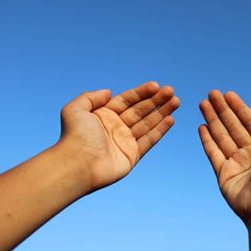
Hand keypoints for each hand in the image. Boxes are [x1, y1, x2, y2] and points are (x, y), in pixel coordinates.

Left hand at [59, 82, 179, 190]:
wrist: (77, 165)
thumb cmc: (74, 137)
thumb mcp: (75, 109)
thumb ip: (91, 97)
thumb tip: (109, 91)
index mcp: (103, 115)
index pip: (127, 100)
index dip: (141, 92)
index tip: (156, 85)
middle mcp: (115, 127)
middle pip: (140, 110)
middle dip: (156, 100)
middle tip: (171, 91)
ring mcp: (125, 141)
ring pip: (148, 123)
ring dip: (162, 112)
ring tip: (176, 101)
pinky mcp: (132, 155)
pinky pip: (149, 140)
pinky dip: (160, 130)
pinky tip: (171, 119)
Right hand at [198, 90, 250, 223]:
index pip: (250, 121)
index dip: (239, 107)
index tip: (228, 94)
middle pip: (233, 125)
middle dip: (222, 109)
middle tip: (211, 93)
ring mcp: (236, 162)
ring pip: (221, 135)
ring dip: (212, 119)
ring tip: (203, 103)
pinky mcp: (224, 173)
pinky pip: (214, 153)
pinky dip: (207, 140)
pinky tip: (202, 126)